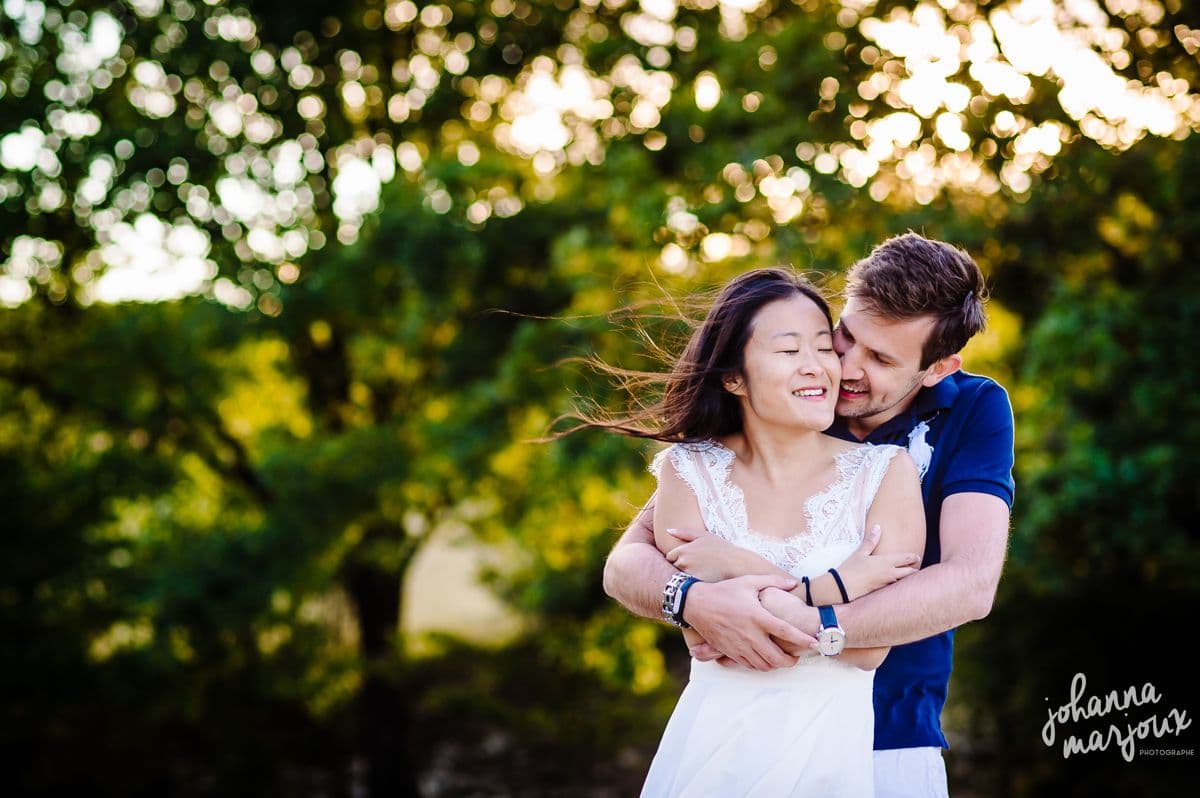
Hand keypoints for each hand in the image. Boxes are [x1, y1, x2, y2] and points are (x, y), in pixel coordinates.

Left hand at [665, 528, 750, 581]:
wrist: (737, 563)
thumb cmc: (721, 548)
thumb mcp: (703, 536)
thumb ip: (684, 532)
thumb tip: (668, 530)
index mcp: (683, 550)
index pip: (669, 557)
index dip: (678, 559)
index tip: (690, 560)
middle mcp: (683, 562)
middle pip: (673, 567)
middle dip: (681, 568)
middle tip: (697, 567)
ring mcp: (689, 574)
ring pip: (680, 578)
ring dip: (686, 577)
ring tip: (701, 573)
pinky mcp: (695, 584)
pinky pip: (688, 586)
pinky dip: (693, 585)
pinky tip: (704, 580)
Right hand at [682, 575, 816, 670]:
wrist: (696, 604)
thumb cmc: (724, 591)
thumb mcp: (748, 582)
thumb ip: (773, 581)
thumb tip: (793, 582)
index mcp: (757, 616)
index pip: (785, 632)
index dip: (802, 639)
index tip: (815, 643)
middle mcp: (750, 634)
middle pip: (776, 657)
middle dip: (790, 661)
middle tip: (795, 658)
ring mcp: (739, 645)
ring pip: (763, 665)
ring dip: (775, 665)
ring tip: (780, 659)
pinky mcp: (730, 652)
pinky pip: (749, 665)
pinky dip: (759, 665)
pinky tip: (762, 658)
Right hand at [834, 524, 920, 600]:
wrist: (842, 587)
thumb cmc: (851, 568)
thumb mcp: (860, 553)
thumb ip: (871, 540)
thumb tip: (878, 527)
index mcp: (886, 562)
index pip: (905, 559)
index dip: (913, 557)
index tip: (917, 556)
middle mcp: (889, 573)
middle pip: (909, 572)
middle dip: (914, 569)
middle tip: (916, 565)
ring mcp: (886, 583)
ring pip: (903, 580)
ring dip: (906, 577)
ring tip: (908, 573)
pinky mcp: (881, 590)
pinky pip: (894, 585)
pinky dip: (897, 582)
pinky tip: (894, 581)